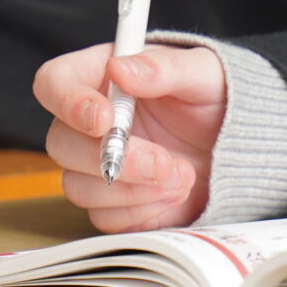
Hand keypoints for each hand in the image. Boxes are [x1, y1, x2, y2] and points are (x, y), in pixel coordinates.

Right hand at [34, 43, 226, 232]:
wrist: (232, 144)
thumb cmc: (211, 96)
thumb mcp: (201, 72)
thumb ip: (163, 68)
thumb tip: (120, 68)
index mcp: (99, 76)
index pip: (54, 83)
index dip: (69, 102)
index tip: (105, 119)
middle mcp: (87, 123)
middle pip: (61, 144)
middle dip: (114, 158)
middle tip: (163, 162)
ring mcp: (95, 166)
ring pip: (79, 187)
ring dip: (134, 188)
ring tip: (184, 174)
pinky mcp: (112, 204)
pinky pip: (106, 218)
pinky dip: (144, 209)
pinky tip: (177, 190)